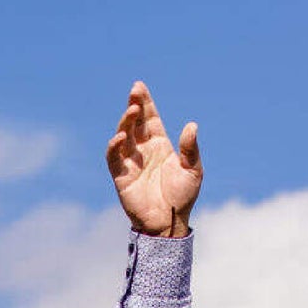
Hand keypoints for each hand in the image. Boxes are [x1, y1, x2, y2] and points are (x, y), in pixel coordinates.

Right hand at [105, 82, 200, 239]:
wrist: (170, 222)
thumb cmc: (182, 197)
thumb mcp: (193, 170)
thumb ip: (190, 149)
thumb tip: (192, 125)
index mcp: (160, 145)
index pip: (150, 119)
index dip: (145, 102)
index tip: (139, 86)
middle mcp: (143, 150)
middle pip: (135, 123)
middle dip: (134, 105)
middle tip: (135, 90)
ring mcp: (131, 161)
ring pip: (124, 135)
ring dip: (126, 122)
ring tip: (133, 110)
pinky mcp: (121, 175)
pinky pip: (114, 158)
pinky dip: (114, 146)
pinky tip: (121, 137)